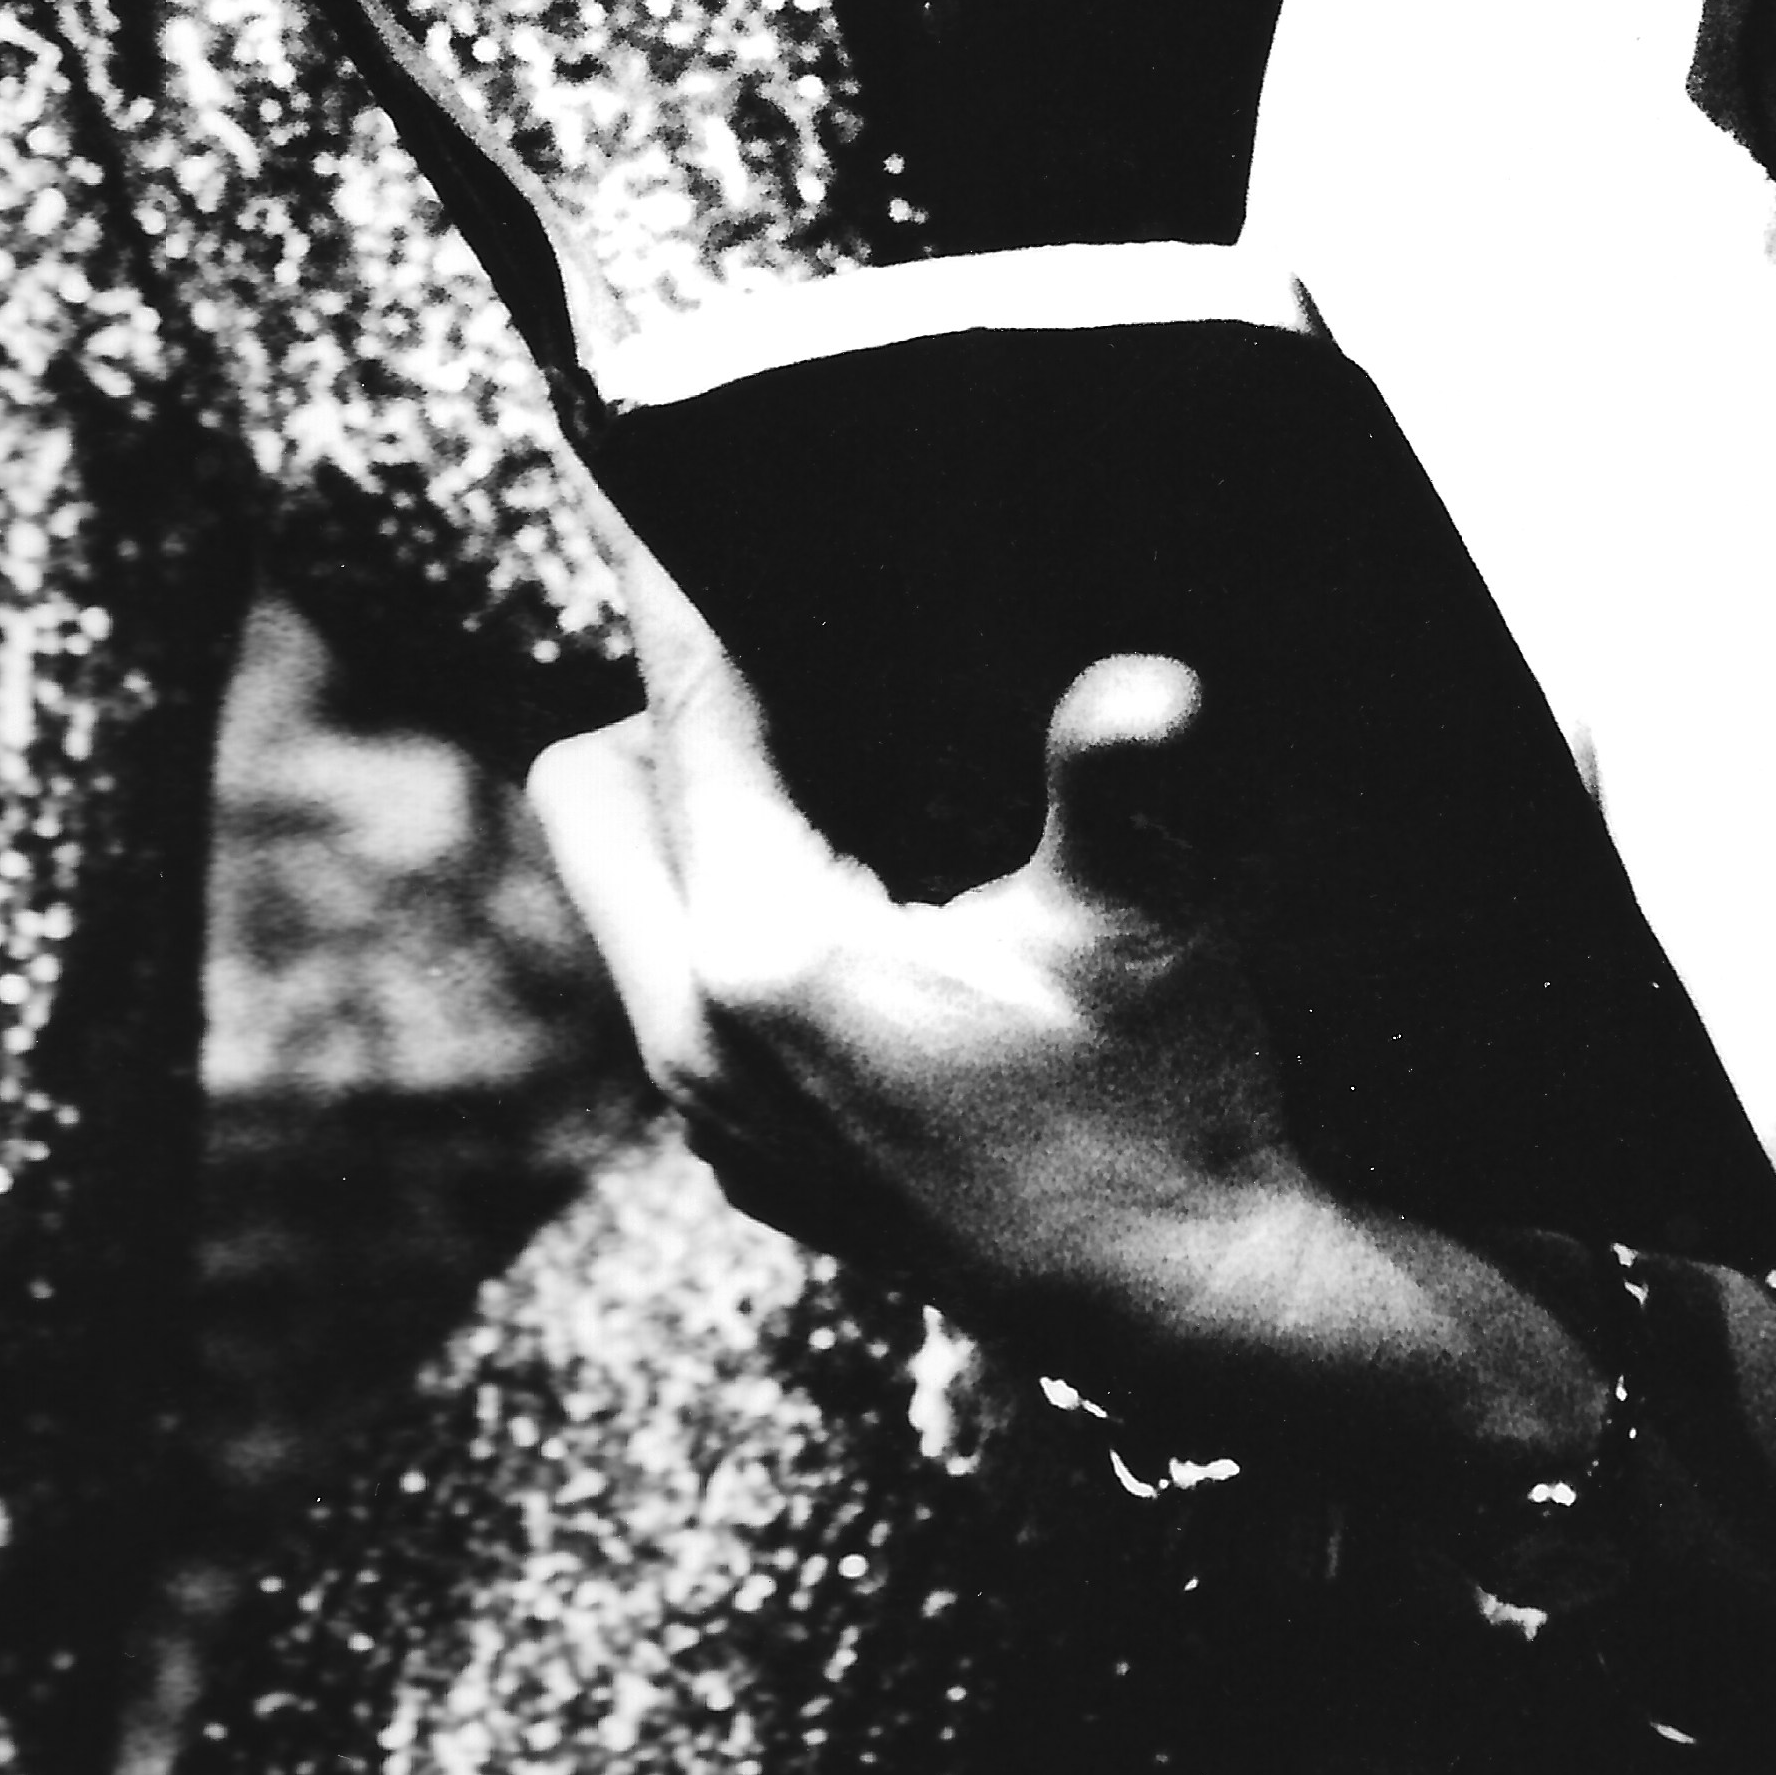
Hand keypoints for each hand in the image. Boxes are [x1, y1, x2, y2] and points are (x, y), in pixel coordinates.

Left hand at [527, 557, 1598, 1490]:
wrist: (1185, 1315)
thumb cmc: (1168, 1112)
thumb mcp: (1145, 928)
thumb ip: (1121, 785)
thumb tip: (1151, 679)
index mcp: (760, 956)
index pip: (683, 710)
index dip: (670, 575)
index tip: (634, 459)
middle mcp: (693, 1036)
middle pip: (590, 789)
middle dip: (668, 709)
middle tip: (797, 667)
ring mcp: (710, 1110)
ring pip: (624, 891)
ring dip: (699, 817)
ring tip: (837, 771)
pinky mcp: (746, 1155)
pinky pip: (673, 985)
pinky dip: (729, 915)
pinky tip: (863, 898)